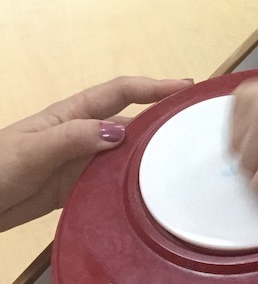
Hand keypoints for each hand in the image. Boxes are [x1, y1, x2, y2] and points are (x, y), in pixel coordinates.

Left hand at [0, 76, 192, 230]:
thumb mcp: (34, 148)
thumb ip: (74, 138)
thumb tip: (121, 133)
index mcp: (71, 115)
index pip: (120, 93)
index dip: (153, 87)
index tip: (185, 87)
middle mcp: (82, 136)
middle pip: (130, 122)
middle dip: (162, 119)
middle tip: (196, 127)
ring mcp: (80, 164)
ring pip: (125, 155)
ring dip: (151, 157)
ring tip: (183, 164)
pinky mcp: (76, 190)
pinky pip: (112, 184)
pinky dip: (133, 187)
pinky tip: (151, 197)